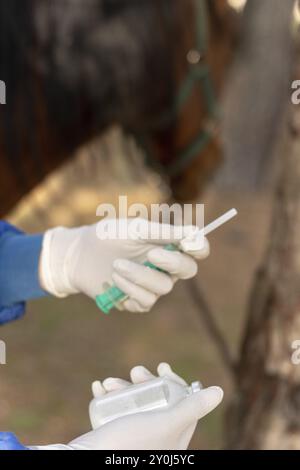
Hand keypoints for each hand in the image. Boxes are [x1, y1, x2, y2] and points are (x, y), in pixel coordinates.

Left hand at [39, 218, 208, 311]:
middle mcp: (166, 267)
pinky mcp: (138, 302)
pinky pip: (146, 300)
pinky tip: (115, 278)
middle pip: (188, 270)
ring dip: (141, 275)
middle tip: (152, 254)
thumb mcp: (135, 229)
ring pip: (165, 287)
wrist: (79, 255)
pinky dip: (130, 288)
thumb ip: (164, 233)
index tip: (191, 242)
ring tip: (117, 265)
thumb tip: (194, 233)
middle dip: (172, 262)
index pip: (197, 249)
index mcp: (169, 245)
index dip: (200, 247)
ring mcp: (153, 286)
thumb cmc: (108, 236)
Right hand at [68, 363, 222, 449]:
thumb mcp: (167, 422)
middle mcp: (156, 440)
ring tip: (109, 382)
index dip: (173, 383)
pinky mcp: (113, 436)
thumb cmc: (131, 442)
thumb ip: (192, 407)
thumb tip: (219, 391)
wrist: (90, 459)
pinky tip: (99, 387)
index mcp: (172, 439)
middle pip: (154, 401)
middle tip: (135, 371)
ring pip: (131, 403)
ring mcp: (134, 438)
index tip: (162, 368)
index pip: (181, 406)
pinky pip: (111, 412)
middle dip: (143, 382)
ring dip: (120, 387)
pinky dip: (105, 397)